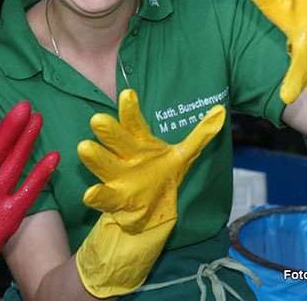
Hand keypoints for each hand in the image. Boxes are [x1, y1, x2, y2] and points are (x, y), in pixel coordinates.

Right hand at [78, 90, 224, 231]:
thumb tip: (222, 110)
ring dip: (95, 157)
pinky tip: (90, 194)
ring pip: (104, 164)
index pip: (134, 122)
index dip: (130, 109)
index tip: (127, 95)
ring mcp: (117, 177)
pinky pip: (104, 197)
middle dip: (108, 130)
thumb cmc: (161, 174)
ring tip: (84, 148)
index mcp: (139, 142)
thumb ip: (201, 134)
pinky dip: (96, 196)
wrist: (150, 210)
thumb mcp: (184, 154)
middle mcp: (125, 156)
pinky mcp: (115, 199)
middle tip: (98, 119)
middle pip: (116, 140)